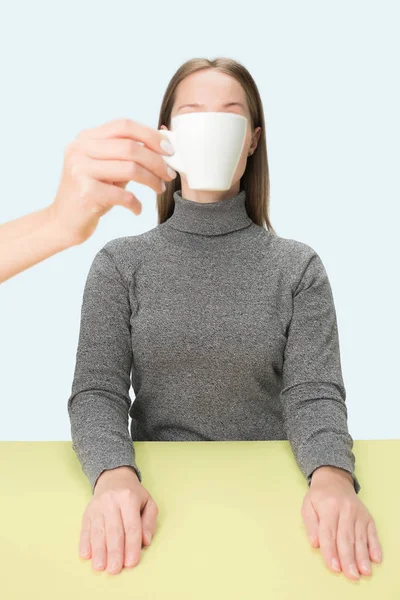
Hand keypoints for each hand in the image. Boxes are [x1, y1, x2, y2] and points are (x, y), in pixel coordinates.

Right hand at [50, 118, 176, 245]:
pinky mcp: (86, 193)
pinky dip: (136, 203)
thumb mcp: (109, 169)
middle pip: (130, 147)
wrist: (64, 223)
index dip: (151, 136)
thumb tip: (164, 141)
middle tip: (169, 174)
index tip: (170, 150)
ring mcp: (80, 169)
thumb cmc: (92, 194)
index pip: (124, 126)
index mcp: (86, 138)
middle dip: (157, 161)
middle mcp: (80, 149)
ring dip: (151, 180)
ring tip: (159, 189)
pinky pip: (123, 195)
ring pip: (130, 168)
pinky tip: (137, 209)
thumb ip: (129, 155)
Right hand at [78, 466, 158, 574]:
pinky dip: (85, 543)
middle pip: (114, 530)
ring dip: (98, 551)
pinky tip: (86, 555)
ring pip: (98, 531)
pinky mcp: (87, 512)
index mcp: (129, 498)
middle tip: (114, 569)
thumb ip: (149, 522)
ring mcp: (97, 506)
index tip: (130, 563)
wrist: (113, 478)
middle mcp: (112, 501)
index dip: (131, 545)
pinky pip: (85, 529)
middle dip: (114, 552)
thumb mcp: (148, 502)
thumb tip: (145, 541)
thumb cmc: (133, 495)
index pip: (131, 526)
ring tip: (100, 567)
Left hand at [301, 466, 381, 579]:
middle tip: (351, 575)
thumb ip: (311, 525)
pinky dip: (375, 546)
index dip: (331, 551)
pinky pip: (372, 533)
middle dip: (349, 558)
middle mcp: (345, 510)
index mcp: (328, 507)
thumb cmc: (319, 497)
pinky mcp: (368, 516)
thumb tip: (315, 543)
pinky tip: (376, 559)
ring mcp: (358, 513)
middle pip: (346, 537)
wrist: (334, 480)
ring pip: (360, 537)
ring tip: (364, 572)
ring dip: (363, 556)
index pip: (328, 532)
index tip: (334, 567)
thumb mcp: (308, 506)